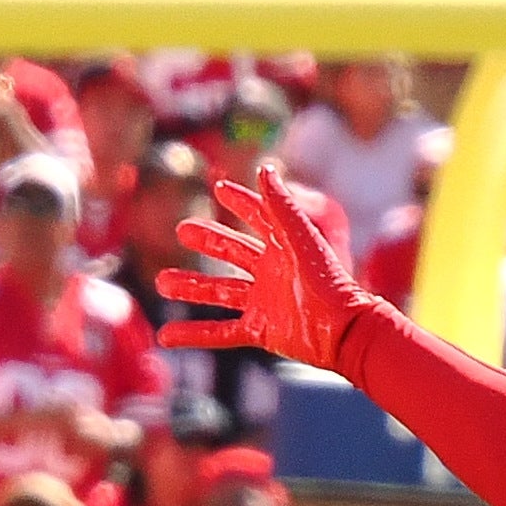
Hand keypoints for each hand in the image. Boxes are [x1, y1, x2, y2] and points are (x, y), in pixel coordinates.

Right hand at [156, 174, 363, 369]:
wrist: (344, 330)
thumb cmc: (328, 281)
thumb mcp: (303, 238)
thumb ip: (282, 205)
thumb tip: (264, 169)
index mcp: (284, 247)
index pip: (258, 217)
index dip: (241, 201)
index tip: (219, 187)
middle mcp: (271, 273)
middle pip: (232, 252)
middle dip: (207, 241)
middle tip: (182, 230)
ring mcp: (264, 303)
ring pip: (219, 292)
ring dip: (191, 287)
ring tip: (162, 282)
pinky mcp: (261, 330)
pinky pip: (221, 332)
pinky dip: (194, 335)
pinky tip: (168, 336)